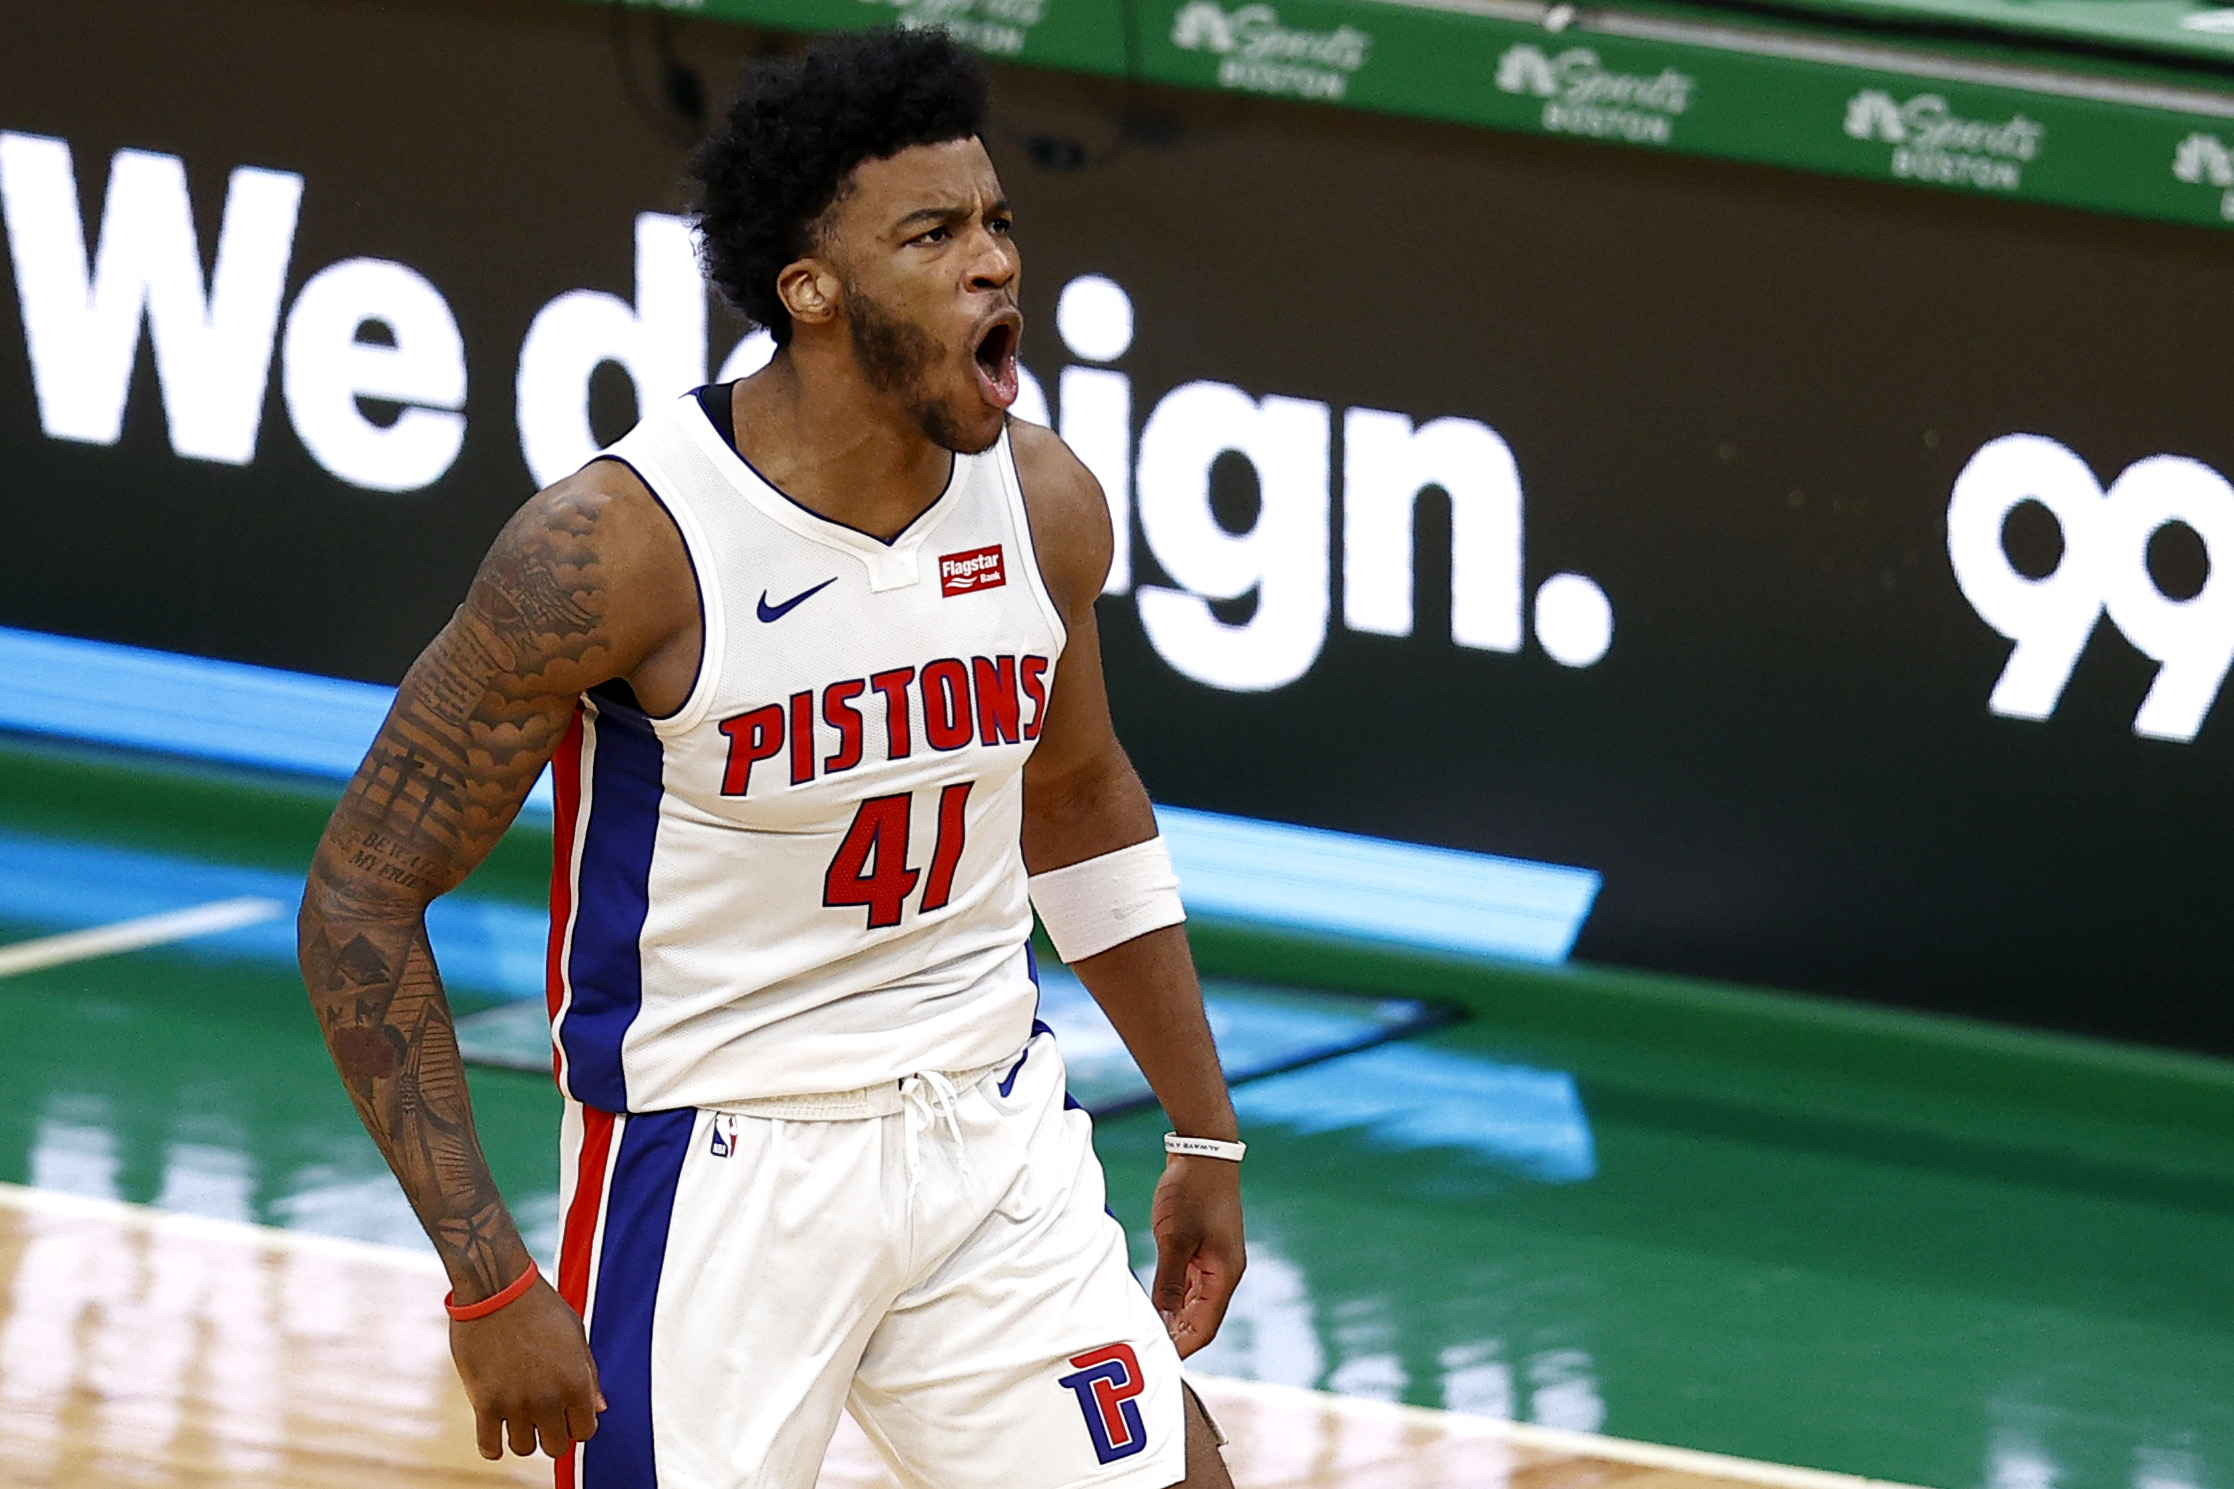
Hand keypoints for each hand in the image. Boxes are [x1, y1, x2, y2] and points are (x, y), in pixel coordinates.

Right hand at [449, 1278, 605, 1458]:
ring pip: (523, 1449)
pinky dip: (493, 1447)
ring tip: (519, 1417)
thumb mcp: (575, 1334)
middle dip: (552, 1434)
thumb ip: (589, 1374)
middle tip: (543, 1417)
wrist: (496, 1288)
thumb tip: (600, 1408)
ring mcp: (515, 1403)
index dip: (577, 1424)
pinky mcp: (484, 1403)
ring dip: (523, 1436)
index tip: (567, 1414)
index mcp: (576, 1381)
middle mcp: (548, 1398)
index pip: (585, 1432)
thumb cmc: (539, 1306)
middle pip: (556, 1446)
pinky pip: (489, 1446)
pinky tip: (496, 1433)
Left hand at [1149, 1154, 1245, 1357]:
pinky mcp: (1202, 1249)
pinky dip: (1171, 1296)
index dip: (1183, 1347)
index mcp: (1225, 1274)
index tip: (1157, 1362)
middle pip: (1200, 1319)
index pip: (1206, 1327)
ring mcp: (1213, 1261)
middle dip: (1176, 1336)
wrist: (1202, 1152)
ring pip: (1193, 1303)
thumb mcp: (1175, 1240)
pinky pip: (1188, 1283)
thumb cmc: (1192, 1192)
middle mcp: (1223, 1273)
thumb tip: (1163, 1322)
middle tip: (1143, 1350)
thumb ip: (1169, 1283)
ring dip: (1173, 1317)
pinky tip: (1151, 1302)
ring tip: (1142, 1330)